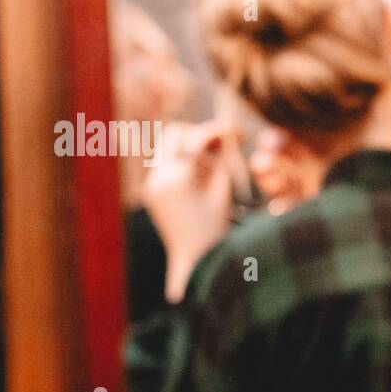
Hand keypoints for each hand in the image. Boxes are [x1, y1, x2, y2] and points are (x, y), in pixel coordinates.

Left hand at [143, 120, 236, 302]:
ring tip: (214, 169)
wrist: (195, 260)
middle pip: (175, 133)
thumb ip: (223, 158)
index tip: (239, 132)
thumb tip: (226, 132)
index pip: (196, 139)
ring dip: (192, 148)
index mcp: (177, 180)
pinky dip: (184, 163)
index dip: (218, 131)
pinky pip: (166, 164)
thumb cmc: (215, 229)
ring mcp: (151, 184)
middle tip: (223, 145)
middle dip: (200, 135)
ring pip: (168, 146)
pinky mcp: (151, 191)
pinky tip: (202, 180)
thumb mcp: (223, 190)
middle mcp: (158, 179)